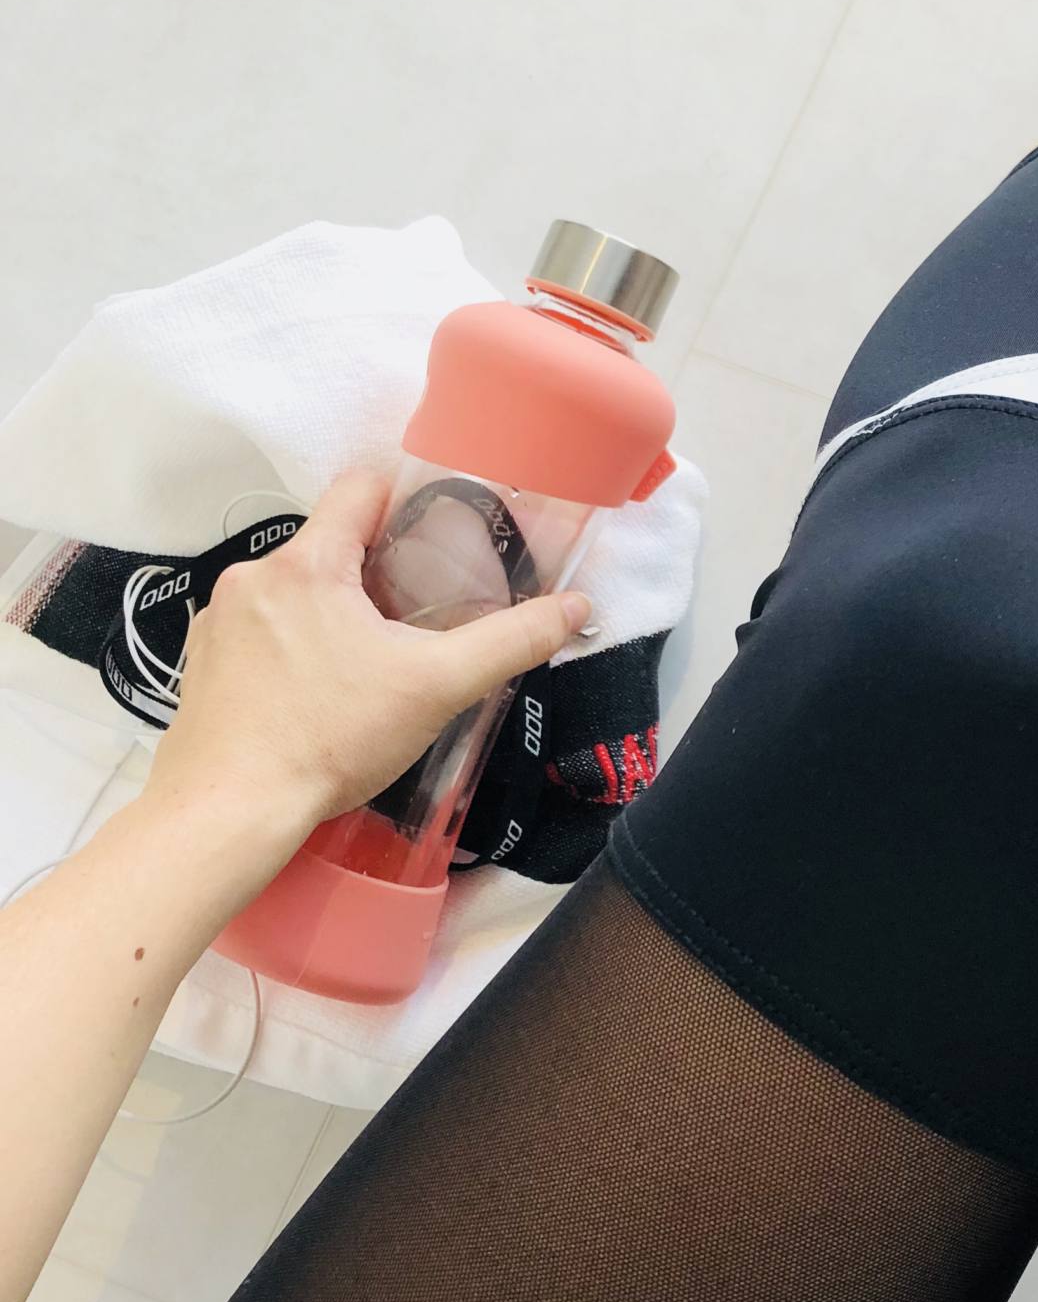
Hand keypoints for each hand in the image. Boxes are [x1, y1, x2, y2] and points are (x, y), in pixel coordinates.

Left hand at [144, 469, 591, 853]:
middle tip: (412, 623)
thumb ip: (511, 641)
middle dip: (373, 574)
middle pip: (329, 544)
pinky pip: (257, 632)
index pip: (359, 488)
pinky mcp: (200, 663)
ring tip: (363, 668)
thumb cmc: (327, 741)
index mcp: (307, 564)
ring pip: (292, 591)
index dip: (404, 503)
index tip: (432, 543)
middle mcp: (252, 577)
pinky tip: (312, 697)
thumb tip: (573, 608)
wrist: (228, 813)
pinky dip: (287, 650)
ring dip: (328, 614)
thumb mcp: (436, 687)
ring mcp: (219, 621)